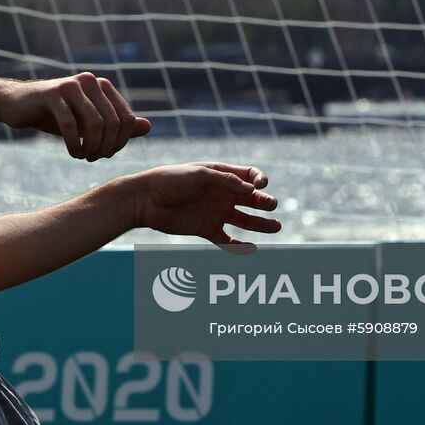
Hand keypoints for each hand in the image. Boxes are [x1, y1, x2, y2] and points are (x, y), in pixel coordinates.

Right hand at [0, 72, 150, 160]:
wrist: (17, 105)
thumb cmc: (55, 115)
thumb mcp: (88, 122)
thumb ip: (117, 124)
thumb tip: (148, 127)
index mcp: (102, 87)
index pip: (126, 118)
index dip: (121, 142)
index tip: (106, 154)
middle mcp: (90, 82)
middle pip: (112, 123)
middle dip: (106, 147)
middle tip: (94, 159)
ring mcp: (71, 85)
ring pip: (95, 123)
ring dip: (91, 147)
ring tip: (84, 157)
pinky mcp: (52, 94)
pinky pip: (71, 124)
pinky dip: (74, 144)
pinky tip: (73, 153)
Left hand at [132, 162, 280, 254]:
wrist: (147, 199)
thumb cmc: (171, 180)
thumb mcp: (200, 174)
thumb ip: (226, 181)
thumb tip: (252, 190)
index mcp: (221, 175)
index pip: (249, 176)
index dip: (259, 179)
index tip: (261, 184)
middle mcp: (221, 194)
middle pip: (251, 199)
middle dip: (265, 202)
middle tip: (271, 205)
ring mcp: (215, 212)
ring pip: (245, 220)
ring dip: (261, 224)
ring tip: (277, 227)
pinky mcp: (206, 229)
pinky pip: (227, 241)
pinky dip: (239, 247)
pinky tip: (251, 249)